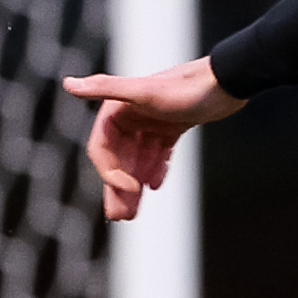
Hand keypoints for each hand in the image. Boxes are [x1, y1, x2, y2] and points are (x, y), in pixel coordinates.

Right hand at [61, 57, 238, 221]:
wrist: (228, 81)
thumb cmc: (187, 86)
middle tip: (121, 217)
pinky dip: (156, 168)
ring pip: (138, 159)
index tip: (129, 190)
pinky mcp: (172, 126)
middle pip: (119, 159)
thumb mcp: (145, 90)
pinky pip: (158, 152)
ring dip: (135, 185)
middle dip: (119, 189)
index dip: (110, 172)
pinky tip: (155, 186)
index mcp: (117, 110)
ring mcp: (152, 122)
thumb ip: (106, 87)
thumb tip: (68, 84)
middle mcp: (131, 115)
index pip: (102, 148)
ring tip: (133, 212)